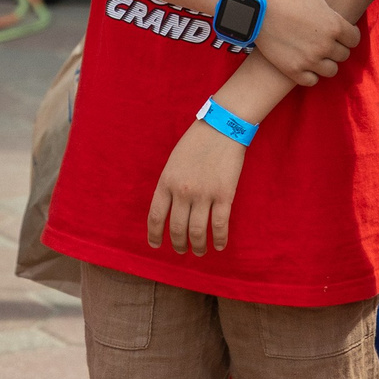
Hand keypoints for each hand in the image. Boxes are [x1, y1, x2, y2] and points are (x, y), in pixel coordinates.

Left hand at [145, 119, 247, 254]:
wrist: (223, 126)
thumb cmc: (197, 141)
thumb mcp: (174, 161)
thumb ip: (170, 184)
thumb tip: (171, 207)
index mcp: (166, 182)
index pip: (156, 216)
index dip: (155, 234)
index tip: (156, 245)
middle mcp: (182, 192)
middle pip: (177, 228)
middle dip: (178, 244)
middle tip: (181, 250)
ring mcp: (204, 195)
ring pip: (197, 231)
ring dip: (198, 246)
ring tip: (199, 252)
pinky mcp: (224, 195)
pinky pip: (220, 225)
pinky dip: (219, 239)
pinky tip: (219, 246)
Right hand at [256, 0, 359, 86]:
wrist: (254, 9)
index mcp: (334, 25)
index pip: (354, 39)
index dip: (348, 34)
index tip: (337, 28)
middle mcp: (325, 46)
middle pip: (343, 55)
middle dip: (337, 48)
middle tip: (324, 38)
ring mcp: (309, 61)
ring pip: (330, 71)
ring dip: (325, 63)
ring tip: (315, 51)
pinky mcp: (293, 71)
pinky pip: (312, 81)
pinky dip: (310, 75)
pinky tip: (304, 61)